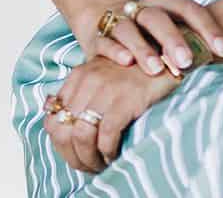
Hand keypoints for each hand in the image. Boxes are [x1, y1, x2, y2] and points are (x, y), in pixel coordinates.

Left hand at [42, 55, 180, 173]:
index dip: (59, 143)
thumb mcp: (103, 75)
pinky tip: (114, 155)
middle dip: (72, 156)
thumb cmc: (137, 71)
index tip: (73, 154)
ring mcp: (107, 88)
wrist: (170, 58)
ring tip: (99, 164)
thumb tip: (56, 116)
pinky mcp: (126, 99)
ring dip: (88, 158)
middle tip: (87, 165)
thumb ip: (81, 92)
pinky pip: (106, 135)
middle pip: (64, 130)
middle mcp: (88, 79)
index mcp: (79, 75)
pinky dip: (107, 151)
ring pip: (81, 135)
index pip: (52, 118)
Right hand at [71, 0, 222, 76]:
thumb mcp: (172, 33)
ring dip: (143, 48)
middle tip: (187, 62)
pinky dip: (115, 50)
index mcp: (166, 4)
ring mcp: (119, 21)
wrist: (103, 19)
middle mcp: (143, 9)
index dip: (208, 28)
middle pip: (159, 18)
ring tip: (156, 68)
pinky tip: (126, 62)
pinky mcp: (98, 37)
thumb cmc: (150, 34)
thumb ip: (192, 42)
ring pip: (130, 29)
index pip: (190, 9)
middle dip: (174, 40)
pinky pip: (105, 41)